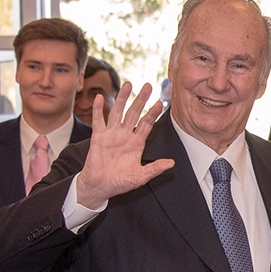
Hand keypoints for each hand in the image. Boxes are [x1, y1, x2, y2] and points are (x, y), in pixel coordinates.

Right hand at [76, 82, 173, 209]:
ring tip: (128, 84)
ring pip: (118, 112)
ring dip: (122, 98)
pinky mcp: (98, 137)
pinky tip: (100, 97)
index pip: (147, 124)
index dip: (153, 113)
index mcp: (136, 143)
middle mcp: (125, 136)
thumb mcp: (140, 176)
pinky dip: (99, 109)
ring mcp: (111, 135)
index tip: (160, 102)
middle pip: (134, 113)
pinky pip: (98, 121)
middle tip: (148, 85)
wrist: (100, 186)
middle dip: (141, 100)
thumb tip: (172, 163)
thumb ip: (155, 169)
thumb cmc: (120, 182)